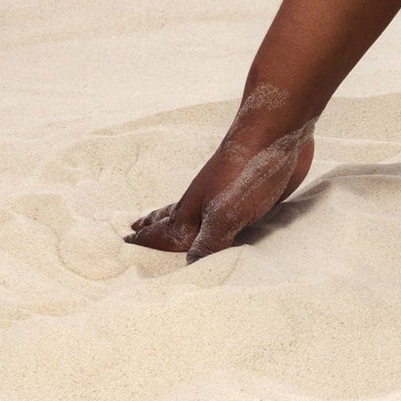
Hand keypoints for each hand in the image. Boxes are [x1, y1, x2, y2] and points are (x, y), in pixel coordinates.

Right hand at [123, 88, 316, 261]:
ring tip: (166, 222)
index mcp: (191, 212)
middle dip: (154, 229)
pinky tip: (224, 220)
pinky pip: (229, 214)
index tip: (122, 244)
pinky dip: (220, 222)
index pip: (161, 234)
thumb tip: (189, 270)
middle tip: (133, 231)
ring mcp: (227, 196)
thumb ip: (208, 244)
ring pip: (199, 215)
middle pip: (173, 220)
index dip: (144, 242)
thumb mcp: (225, 214)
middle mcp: (204, 204)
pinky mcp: (253, 193)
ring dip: (183, 223)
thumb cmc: (245, 172)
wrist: (278, 130)